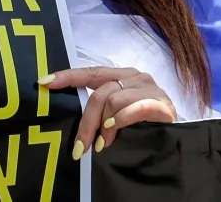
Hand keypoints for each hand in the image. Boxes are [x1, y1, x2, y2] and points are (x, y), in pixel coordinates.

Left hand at [42, 66, 174, 158]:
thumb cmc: (143, 124)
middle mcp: (135, 77)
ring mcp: (150, 88)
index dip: (67, 76)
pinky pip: (135, 107)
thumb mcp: (117, 114)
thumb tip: (72, 117)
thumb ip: (100, 108)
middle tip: (79, 147)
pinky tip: (113, 132)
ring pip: (113, 100)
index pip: (90, 72)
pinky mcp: (161, 103)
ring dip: (103, 126)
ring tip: (102, 145)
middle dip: (86, 121)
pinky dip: (121, 119)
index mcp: (122, 76)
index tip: (44, 83)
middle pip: (100, 92)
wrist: (176, 136)